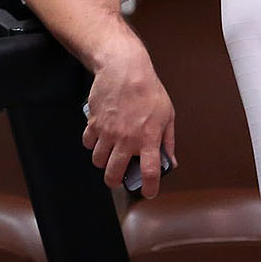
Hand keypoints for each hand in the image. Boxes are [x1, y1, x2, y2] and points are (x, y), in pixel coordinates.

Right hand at [83, 48, 176, 196]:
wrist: (124, 68)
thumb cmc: (148, 89)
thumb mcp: (167, 114)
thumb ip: (168, 141)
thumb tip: (171, 160)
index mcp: (148, 138)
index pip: (149, 173)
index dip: (149, 188)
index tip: (148, 193)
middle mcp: (126, 139)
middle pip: (114, 174)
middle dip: (115, 181)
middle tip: (118, 178)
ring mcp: (108, 132)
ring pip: (98, 161)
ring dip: (103, 162)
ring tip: (109, 156)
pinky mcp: (94, 123)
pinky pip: (88, 143)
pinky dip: (92, 144)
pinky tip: (99, 139)